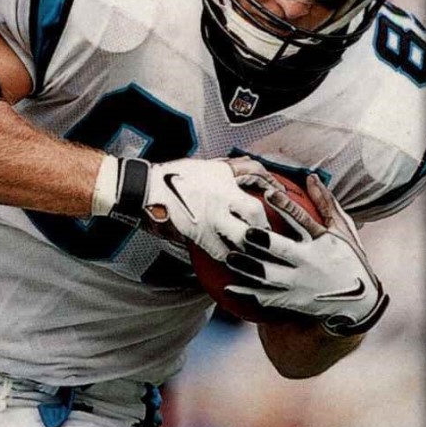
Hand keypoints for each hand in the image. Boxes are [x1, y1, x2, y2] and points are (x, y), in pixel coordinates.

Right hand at [144, 156, 270, 260]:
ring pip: (242, 237)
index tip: (281, 196)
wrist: (144, 189)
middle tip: (271, 234)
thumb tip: (250, 165)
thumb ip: (229, 168)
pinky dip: (229, 258)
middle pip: (255, 213)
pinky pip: (221, 252)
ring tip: (258, 253)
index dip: (273, 188)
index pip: (256, 175)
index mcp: (223, 176)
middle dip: (265, 226)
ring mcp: (211, 217)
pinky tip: (233, 261)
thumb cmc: (173, 176)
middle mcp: (221, 196)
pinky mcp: (198, 234)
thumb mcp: (204, 165)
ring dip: (251, 247)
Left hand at [225, 173, 388, 334]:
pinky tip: (227, 288)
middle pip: (282, 251)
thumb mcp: (343, 230)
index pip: (302, 220)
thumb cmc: (350, 258)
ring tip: (229, 257)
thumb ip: (325, 203)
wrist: (360, 302)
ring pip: (269, 276)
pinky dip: (246, 293)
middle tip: (244, 230)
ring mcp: (300, 284)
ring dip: (248, 266)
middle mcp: (309, 263)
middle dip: (263, 241)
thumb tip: (310, 177)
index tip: (269, 192)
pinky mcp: (292, 300)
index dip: (286, 206)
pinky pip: (266, 297)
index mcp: (321, 242)